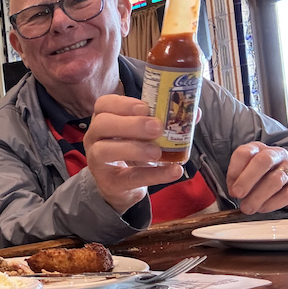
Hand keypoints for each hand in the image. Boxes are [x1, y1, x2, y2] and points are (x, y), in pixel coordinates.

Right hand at [83, 95, 183, 214]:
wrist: (121, 184)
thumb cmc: (132, 149)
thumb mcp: (144, 133)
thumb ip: (166, 121)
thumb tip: (193, 112)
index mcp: (103, 118)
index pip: (104, 104)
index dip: (123, 104)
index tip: (145, 107)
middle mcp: (94, 137)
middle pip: (102, 124)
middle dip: (131, 124)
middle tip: (156, 128)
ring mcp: (97, 160)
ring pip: (105, 150)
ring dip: (133, 148)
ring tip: (157, 152)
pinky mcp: (109, 182)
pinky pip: (129, 177)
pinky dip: (153, 175)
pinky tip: (173, 171)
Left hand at [225, 142, 287, 213]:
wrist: (286, 184)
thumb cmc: (259, 179)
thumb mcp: (244, 175)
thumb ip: (236, 180)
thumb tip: (234, 191)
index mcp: (259, 149)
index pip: (245, 153)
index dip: (235, 170)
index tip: (231, 187)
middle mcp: (277, 154)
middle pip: (264, 161)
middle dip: (247, 180)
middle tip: (238, 195)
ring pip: (277, 179)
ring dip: (259, 196)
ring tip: (248, 207)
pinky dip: (274, 203)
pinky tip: (263, 208)